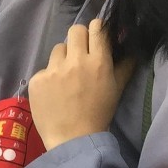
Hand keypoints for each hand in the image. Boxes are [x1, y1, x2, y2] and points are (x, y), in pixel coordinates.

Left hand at [27, 20, 134, 150]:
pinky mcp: (37, 79)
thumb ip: (125, 64)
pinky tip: (54, 91)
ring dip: (63, 57)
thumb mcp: (117, 88)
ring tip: (66, 76)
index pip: (96, 28)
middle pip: (75, 30)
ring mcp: (54, 69)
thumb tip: (129, 45)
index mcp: (98, 62)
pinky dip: (49, 77)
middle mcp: (75, 61)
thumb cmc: (99, 113)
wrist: (73, 138)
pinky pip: (44, 68)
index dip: (96, 29)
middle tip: (80, 53)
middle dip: (79, 38)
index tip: (95, 36)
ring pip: (58, 48)